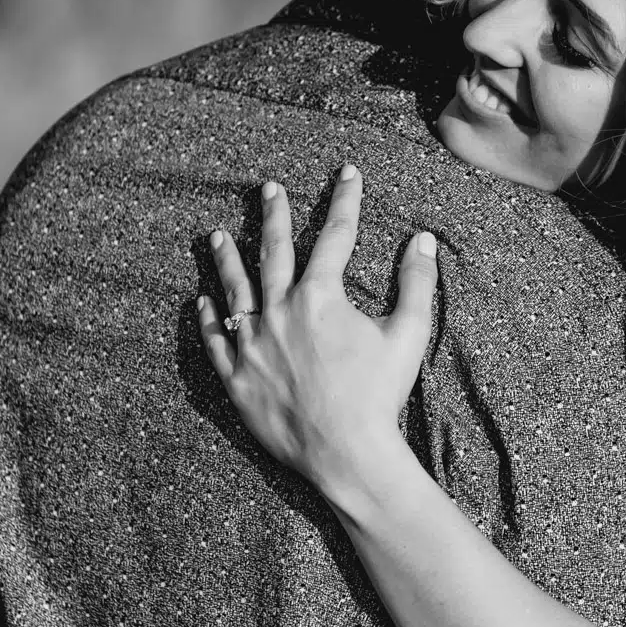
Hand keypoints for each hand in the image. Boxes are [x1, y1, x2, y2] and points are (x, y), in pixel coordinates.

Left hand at [198, 165, 439, 507]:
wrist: (346, 452)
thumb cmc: (379, 394)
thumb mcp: (408, 333)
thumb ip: (415, 283)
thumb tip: (423, 240)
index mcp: (320, 297)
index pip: (335, 236)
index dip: (345, 201)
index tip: (348, 174)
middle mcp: (279, 312)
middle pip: (272, 252)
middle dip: (273, 216)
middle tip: (268, 190)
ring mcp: (253, 345)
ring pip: (234, 292)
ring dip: (226, 260)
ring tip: (217, 236)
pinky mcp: (238, 378)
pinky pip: (216, 341)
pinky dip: (207, 319)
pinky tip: (201, 302)